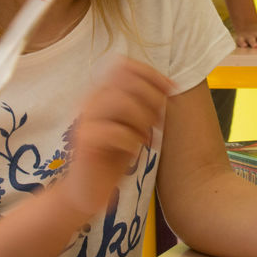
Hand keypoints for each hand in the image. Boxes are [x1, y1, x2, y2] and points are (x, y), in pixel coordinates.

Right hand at [52, 55, 172, 222]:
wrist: (88, 190)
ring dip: (142, 119)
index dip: (151, 74)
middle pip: (126, 81)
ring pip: (120, 102)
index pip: (124, 66)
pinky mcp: (85, 141)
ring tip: (145, 138)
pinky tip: (133, 152)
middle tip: (157, 122)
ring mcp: (85, 119)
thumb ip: (144, 105)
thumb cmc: (112, 157)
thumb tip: (169, 85)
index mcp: (101, 93)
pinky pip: (113, 131)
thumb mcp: (133, 126)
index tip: (171, 88)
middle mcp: (90, 101)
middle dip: (151, 99)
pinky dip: (131, 141)